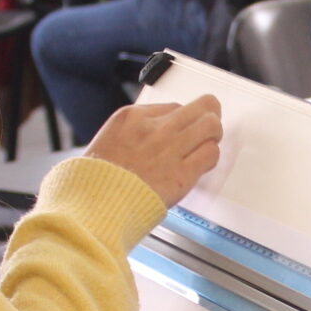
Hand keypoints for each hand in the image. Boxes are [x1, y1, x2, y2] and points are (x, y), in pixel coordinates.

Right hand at [86, 95, 222, 206]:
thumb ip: (136, 132)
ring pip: (211, 126)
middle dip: (209, 116)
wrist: (96, 204)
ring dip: (214, 135)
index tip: (183, 128)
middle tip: (210, 126)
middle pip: (201, 107)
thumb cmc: (99, 179)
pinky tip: (202, 164)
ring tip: (208, 144)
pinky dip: (211, 157)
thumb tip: (160, 130)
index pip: (175, 106)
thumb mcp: (110, 139)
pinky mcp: (182, 173)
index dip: (183, 119)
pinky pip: (211, 154)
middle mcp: (155, 128)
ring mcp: (170, 149)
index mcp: (133, 117)